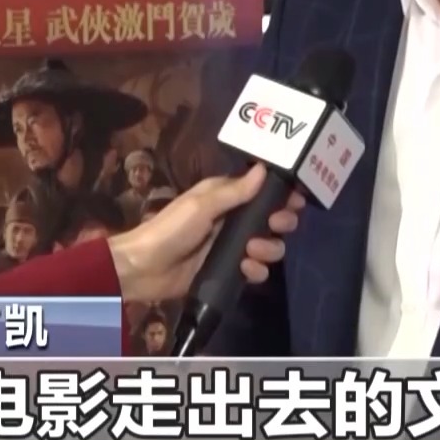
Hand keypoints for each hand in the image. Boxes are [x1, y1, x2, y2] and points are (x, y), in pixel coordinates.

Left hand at [107, 165, 304, 303]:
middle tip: (278, 224)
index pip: (260, 191)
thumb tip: (264, 168)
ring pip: (267, 245)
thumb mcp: (201, 206)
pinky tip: (246, 270)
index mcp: (223, 197)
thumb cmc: (170, 229)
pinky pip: (255, 269)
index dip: (281, 194)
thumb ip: (234, 191)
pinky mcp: (228, 271)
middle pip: (271, 218)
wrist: (143, 269)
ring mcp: (230, 247)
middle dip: (280, 221)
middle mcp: (231, 220)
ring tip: (253, 250)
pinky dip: (256, 270)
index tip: (296, 199)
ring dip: (268, 247)